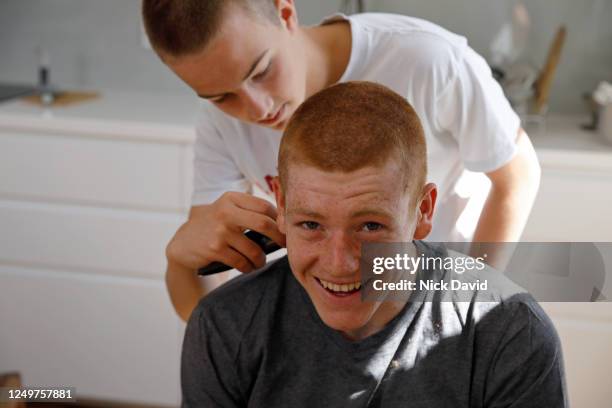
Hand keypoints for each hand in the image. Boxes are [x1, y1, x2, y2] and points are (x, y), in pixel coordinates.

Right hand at [166, 192, 285, 272]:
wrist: (184, 242)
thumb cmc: (215, 225)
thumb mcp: (228, 209)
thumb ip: (250, 211)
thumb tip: (283, 225)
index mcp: (231, 198)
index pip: (265, 206)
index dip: (280, 219)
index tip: (286, 230)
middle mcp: (225, 212)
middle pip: (264, 224)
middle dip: (279, 238)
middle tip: (286, 246)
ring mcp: (220, 231)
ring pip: (254, 249)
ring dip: (261, 259)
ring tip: (260, 261)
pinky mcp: (215, 250)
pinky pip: (241, 262)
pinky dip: (248, 267)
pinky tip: (248, 266)